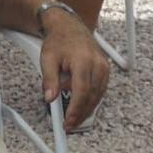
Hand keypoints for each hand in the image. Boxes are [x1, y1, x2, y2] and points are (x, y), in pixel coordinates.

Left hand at [39, 9, 109, 131]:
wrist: (69, 26)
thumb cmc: (58, 41)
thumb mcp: (47, 59)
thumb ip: (49, 80)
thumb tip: (49, 98)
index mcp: (83, 62)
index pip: (81, 92)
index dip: (75, 110)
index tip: (67, 121)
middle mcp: (98, 65)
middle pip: (92, 97)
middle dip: (81, 114)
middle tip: (69, 125)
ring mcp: (104, 67)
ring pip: (98, 95)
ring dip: (87, 109)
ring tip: (74, 120)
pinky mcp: (105, 69)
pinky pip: (100, 89)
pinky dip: (91, 100)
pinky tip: (81, 107)